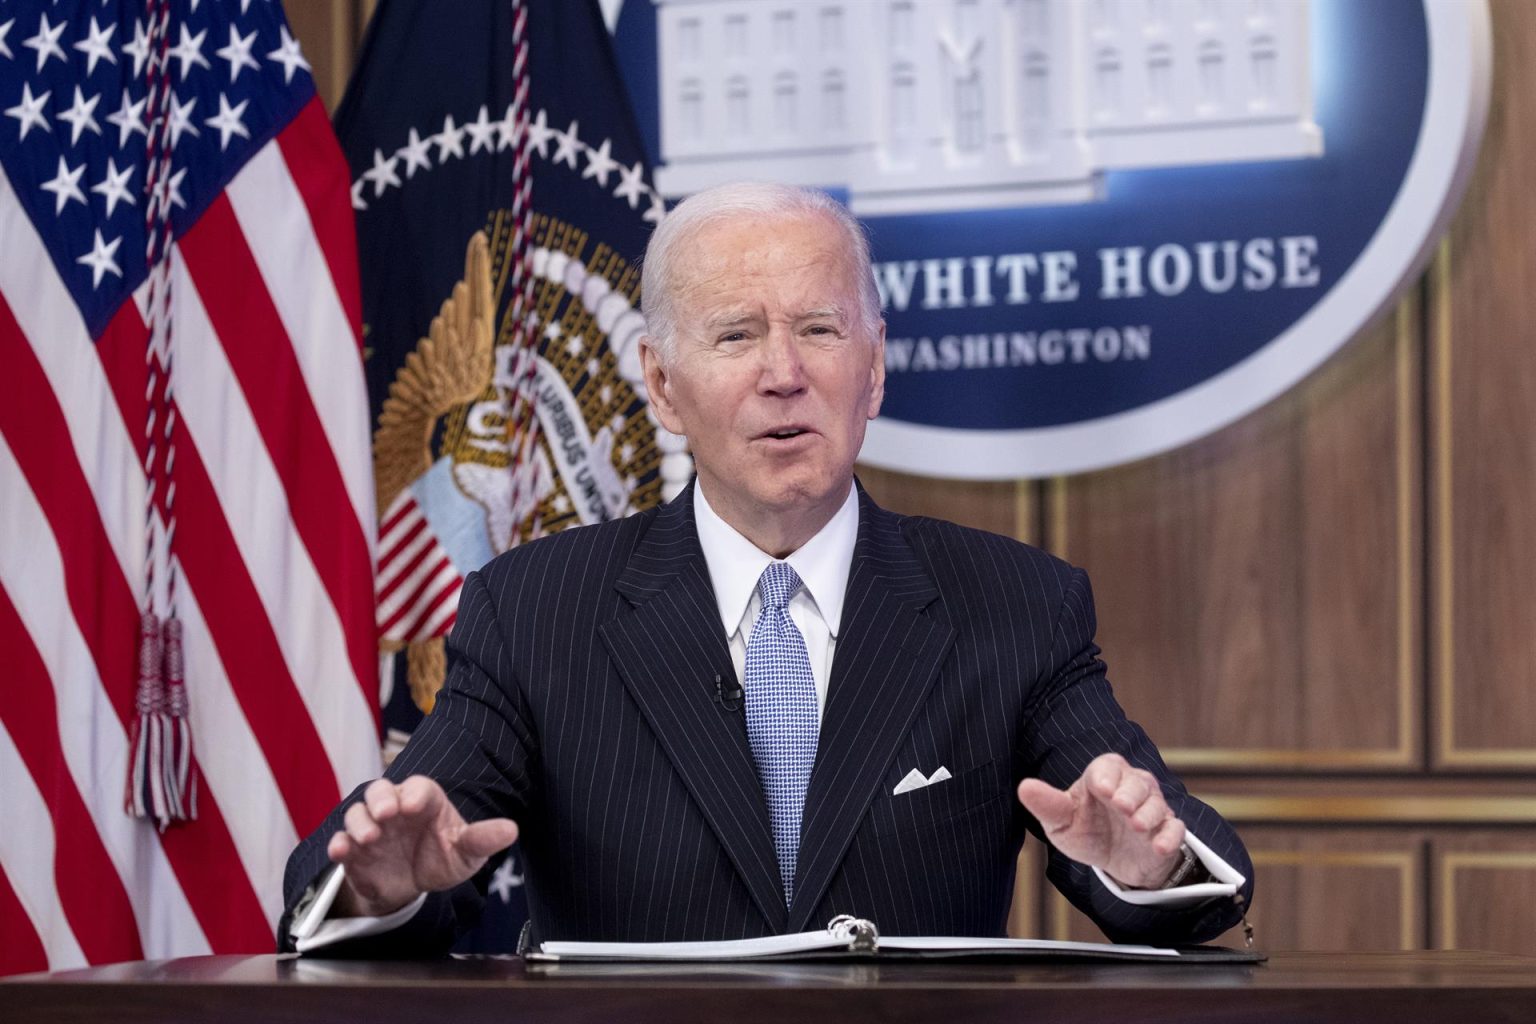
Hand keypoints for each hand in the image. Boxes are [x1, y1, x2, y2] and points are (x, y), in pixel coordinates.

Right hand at [327, 775, 518, 917]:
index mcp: (424, 800)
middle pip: (381, 789)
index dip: (416, 793)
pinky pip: (340, 840)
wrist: (413, 885)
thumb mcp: (466, 851)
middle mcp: (394, 808)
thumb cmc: (442, 856)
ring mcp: (371, 828)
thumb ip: (483, 839)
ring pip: (357, 812)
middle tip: (387, 814)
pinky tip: (341, 852)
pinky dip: (339, 844)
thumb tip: (512, 830)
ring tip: (369, 837)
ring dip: (360, 822)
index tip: (415, 805)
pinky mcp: (354, 851)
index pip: (419, 787)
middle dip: (381, 799)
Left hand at [1016, 754, 1185, 888]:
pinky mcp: (1167, 832)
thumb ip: (1047, 804)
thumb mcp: (1062, 821)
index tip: (1101, 789)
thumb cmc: (1086, 831)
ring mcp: (1153, 810)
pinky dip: (1170, 837)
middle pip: (1138, 781)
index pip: (1108, 766)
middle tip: (1122, 806)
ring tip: (1137, 826)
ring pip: (1157, 803)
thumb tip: (1024, 787)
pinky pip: (1175, 829)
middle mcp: (1132, 788)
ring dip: (1149, 814)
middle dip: (1131, 793)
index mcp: (1104, 778)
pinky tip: (1158, 846)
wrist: (1116, 862)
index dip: (1106, 775)